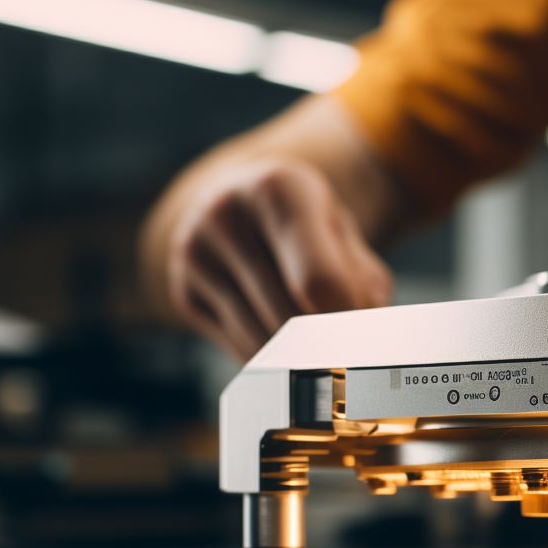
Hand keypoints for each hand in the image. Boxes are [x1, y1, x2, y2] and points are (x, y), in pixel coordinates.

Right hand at [154, 156, 392, 357]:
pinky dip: (273, 358)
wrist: (236, 201)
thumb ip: (362, 277)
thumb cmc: (302, 220)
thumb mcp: (340, 229)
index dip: (346, 318)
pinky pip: (240, 349)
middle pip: (289, 315)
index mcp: (276, 189)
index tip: (364, 336)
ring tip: (321, 342)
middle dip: (326, 341)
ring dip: (300, 355)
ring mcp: (194, 254)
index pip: (317, 280)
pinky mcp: (183, 293)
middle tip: (349, 348)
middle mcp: (224, 215)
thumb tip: (362, 329)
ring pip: (262, 339)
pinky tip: (287, 341)